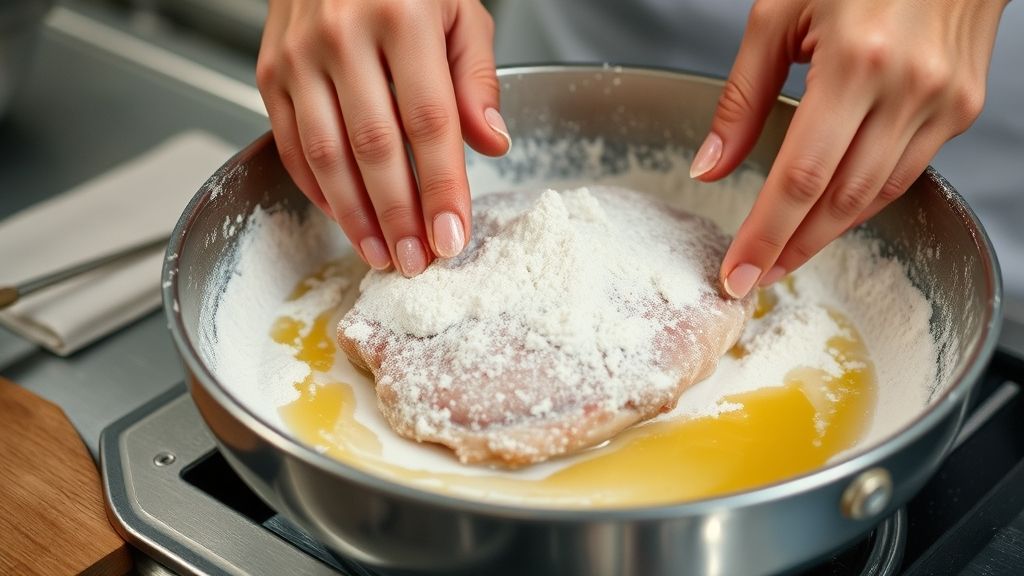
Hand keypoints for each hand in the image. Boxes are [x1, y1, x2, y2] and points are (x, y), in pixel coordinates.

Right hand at [257, 0, 510, 276]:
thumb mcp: (459, 10)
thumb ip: (476, 77)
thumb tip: (491, 143)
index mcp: (402, 16)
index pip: (429, 123)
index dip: (441, 188)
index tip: (452, 236)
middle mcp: (343, 35)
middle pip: (375, 147)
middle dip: (399, 216)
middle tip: (416, 261)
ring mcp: (299, 55)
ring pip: (326, 155)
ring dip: (356, 216)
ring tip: (381, 255)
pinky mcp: (270, 71)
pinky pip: (291, 144)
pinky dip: (318, 189)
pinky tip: (346, 216)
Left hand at [690, 0, 1007, 297]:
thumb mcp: (778, 13)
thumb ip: (742, 96)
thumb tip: (709, 165)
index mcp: (855, 59)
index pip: (800, 177)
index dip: (765, 235)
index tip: (738, 273)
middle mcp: (908, 86)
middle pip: (839, 199)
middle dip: (792, 247)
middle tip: (755, 277)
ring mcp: (943, 100)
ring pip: (876, 195)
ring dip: (827, 233)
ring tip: (784, 254)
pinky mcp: (962, 107)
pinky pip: (904, 172)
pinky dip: (863, 201)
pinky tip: (831, 214)